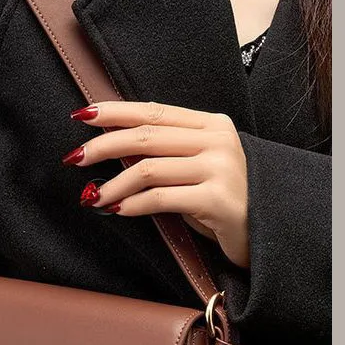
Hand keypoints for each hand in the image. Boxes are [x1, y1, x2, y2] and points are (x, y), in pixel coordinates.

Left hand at [64, 102, 250, 268]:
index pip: (154, 111)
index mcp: (212, 125)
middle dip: (103, 146)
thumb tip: (110, 150)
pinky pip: (161, 198)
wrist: (270, 233)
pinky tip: (118, 209)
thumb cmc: (225, 200)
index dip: (115, 112)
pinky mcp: (217, 199)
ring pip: (148, 169)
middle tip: (74, 157)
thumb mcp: (198, 167)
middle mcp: (217, 140)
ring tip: (93, 196)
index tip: (82, 114)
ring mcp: (220, 168)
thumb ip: (167, 153)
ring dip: (112, 184)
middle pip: (145, 136)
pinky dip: (133, 204)